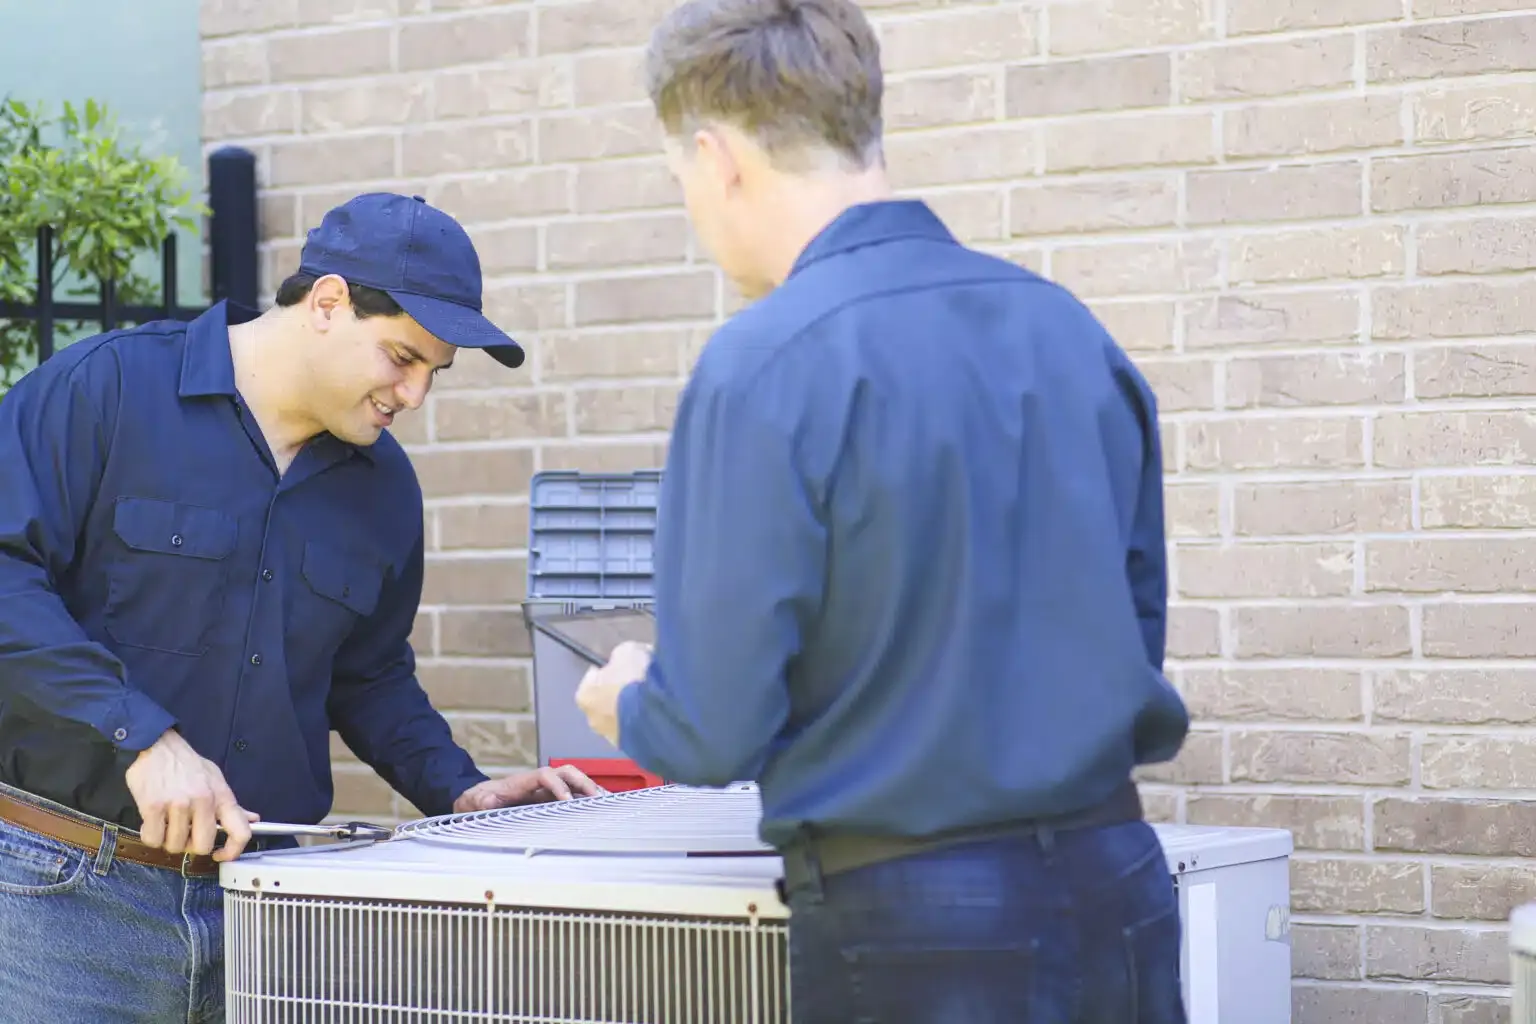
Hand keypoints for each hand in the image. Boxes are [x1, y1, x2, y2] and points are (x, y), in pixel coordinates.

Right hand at [124, 729, 258, 862]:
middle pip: (202, 846)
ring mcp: (178, 805)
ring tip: (167, 822)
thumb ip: (232, 805)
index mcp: (222, 796)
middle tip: (184, 833)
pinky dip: (151, 836)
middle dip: (192, 845)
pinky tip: (153, 822)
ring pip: (175, 846)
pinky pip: (153, 840)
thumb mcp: (215, 779)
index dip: (233, 851)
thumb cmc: (187, 765)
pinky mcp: (153, 807)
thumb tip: (252, 820)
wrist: (157, 745)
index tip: (221, 855)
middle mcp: (203, 801)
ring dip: (169, 840)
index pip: (240, 832)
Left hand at [453, 764, 607, 812]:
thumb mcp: (476, 801)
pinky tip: (598, 805)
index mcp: (523, 782)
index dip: (559, 787)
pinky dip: (586, 796)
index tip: (568, 801)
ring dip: (590, 788)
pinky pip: (572, 792)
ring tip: (606, 801)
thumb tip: (486, 800)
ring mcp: (545, 788)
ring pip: (573, 780)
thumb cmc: (479, 800)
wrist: (477, 799)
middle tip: (597, 798)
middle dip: (583, 783)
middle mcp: (538, 781)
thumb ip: (481, 801)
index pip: (546, 777)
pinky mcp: (549, 796)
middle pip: (566, 772)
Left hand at [575, 640, 651, 745]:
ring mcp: (616, 739)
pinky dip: (648, 720)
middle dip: (621, 691)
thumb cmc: (636, 678)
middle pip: (607, 701)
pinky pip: (641, 729)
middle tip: (641, 679)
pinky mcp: (638, 750)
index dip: (609, 670)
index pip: (592, 678)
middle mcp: (594, 721)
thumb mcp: (627, 652)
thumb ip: (620, 658)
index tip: (624, 665)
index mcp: (585, 696)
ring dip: (636, 708)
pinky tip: (664, 709)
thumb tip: (623, 662)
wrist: (661, 713)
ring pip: (624, 718)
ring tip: (656, 695)